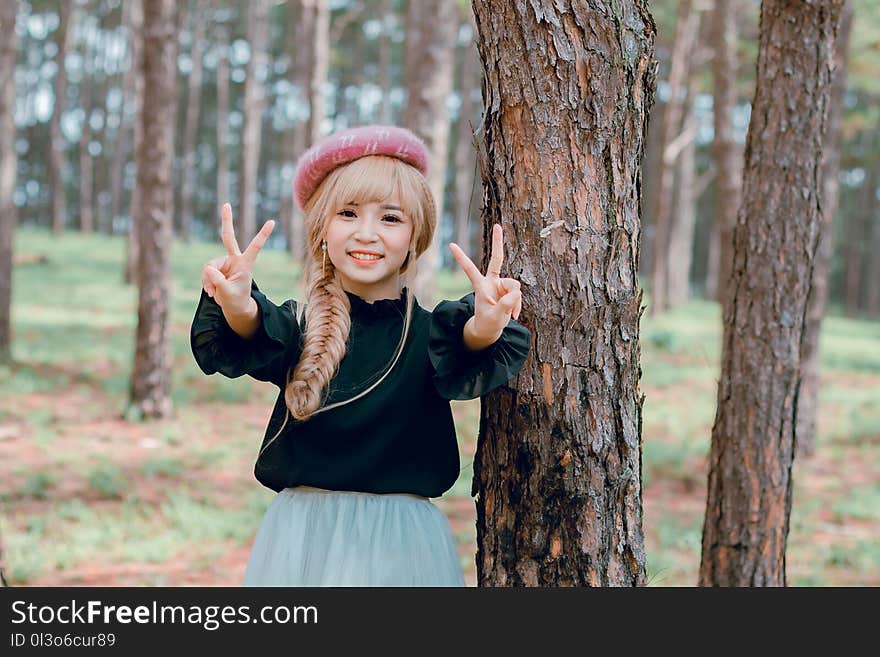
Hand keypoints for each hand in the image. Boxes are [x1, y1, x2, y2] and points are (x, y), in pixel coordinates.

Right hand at [201, 203, 274, 313]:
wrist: (233, 307)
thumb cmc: (236, 300)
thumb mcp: (228, 293)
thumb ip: (218, 281)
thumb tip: (208, 268)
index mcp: (245, 264)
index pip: (255, 246)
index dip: (262, 234)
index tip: (272, 222)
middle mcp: (234, 260)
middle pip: (228, 237)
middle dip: (227, 221)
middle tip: (226, 204)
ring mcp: (224, 263)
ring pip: (209, 266)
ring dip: (208, 280)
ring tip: (214, 292)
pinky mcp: (215, 269)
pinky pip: (205, 272)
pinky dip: (206, 283)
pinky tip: (211, 292)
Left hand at [449, 223, 522, 346]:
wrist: (490, 329)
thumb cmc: (488, 323)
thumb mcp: (495, 317)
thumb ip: (505, 305)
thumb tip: (517, 292)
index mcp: (480, 286)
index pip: (470, 269)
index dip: (461, 258)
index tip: (451, 245)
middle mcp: (491, 282)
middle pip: (497, 259)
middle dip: (498, 242)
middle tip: (498, 225)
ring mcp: (501, 285)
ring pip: (514, 285)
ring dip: (514, 300)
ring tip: (507, 313)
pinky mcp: (509, 291)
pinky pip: (518, 294)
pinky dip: (517, 305)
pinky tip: (513, 315)